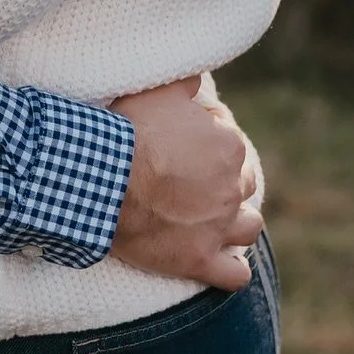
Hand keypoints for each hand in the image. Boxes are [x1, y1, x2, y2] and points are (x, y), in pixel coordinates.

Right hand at [109, 75, 261, 290]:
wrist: (104, 177)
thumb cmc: (129, 131)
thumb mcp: (157, 90)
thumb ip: (186, 81)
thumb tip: (199, 78)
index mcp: (228, 146)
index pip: (228, 137)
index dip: (205, 134)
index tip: (181, 137)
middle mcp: (231, 188)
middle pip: (241, 181)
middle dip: (223, 176)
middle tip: (192, 174)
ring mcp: (218, 228)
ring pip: (249, 226)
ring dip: (238, 220)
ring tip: (216, 215)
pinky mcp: (200, 260)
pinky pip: (235, 274)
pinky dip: (233, 268)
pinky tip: (223, 259)